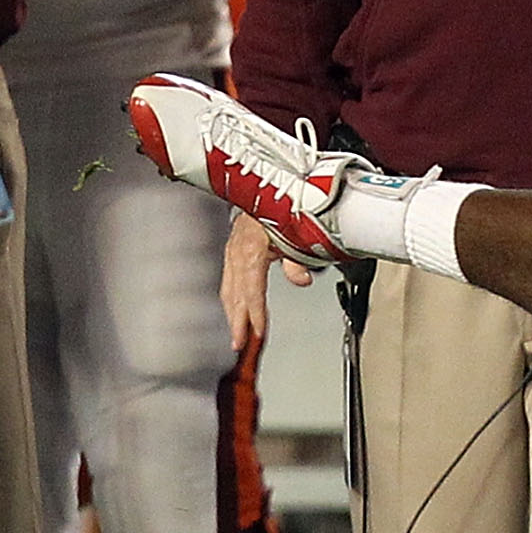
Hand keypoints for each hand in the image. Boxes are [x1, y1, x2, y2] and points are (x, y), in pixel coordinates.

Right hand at [222, 210, 304, 351]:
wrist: (265, 187)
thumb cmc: (281, 207)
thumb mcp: (296, 232)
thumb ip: (297, 259)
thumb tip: (301, 280)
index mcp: (250, 251)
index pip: (252, 291)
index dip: (255, 314)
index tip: (257, 333)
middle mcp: (236, 253)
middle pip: (236, 296)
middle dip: (238, 322)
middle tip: (240, 345)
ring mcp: (232, 252)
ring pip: (229, 290)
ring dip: (233, 314)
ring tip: (237, 335)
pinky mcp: (233, 251)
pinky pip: (230, 281)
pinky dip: (233, 299)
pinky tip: (235, 310)